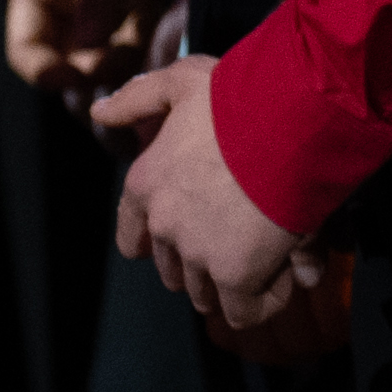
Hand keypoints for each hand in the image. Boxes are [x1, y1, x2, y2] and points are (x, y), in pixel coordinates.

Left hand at [116, 64, 323, 342]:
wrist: (292, 117)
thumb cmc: (243, 95)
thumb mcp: (184, 80)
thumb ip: (139, 97)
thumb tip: (99, 110)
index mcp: (145, 184)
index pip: (131, 237)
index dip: (156, 243)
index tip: (187, 235)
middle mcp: (164, 225)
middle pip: (173, 270)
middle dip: (203, 262)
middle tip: (243, 237)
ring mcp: (199, 254)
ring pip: (206, 293)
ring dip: (236, 281)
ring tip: (273, 252)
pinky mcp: (237, 275)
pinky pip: (245, 311)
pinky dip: (267, 298)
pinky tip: (293, 270)